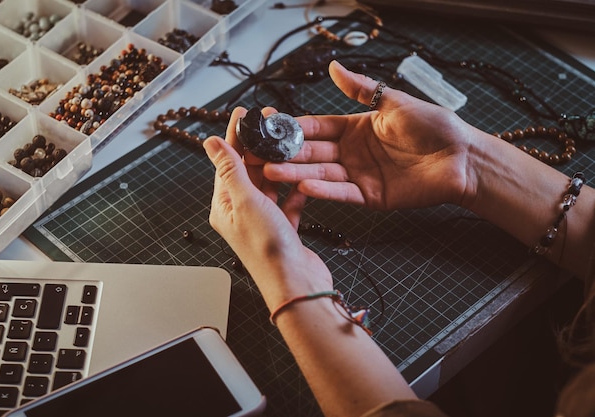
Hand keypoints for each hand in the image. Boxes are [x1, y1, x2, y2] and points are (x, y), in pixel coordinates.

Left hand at [203, 107, 332, 309]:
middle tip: (269, 119)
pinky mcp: (284, 228)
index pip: (227, 163)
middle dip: (258, 145)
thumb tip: (211, 142)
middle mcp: (242, 213)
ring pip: (270, 184)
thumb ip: (230, 170)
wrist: (296, 284)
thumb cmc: (267, 249)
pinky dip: (296, 189)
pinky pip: (289, 201)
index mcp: (225, 207)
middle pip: (248, 171)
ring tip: (287, 141)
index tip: (242, 113)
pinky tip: (304, 176)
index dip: (235, 136)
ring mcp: (264, 221)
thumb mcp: (245, 202)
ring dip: (278, 164)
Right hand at [264, 60, 478, 211]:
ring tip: (272, 174)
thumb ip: (361, 89)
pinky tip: (304, 186)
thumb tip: (334, 67)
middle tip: (260, 157)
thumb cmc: (434, 126)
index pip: (318, 127)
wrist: (462, 158)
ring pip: (322, 174)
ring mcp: (359, 176)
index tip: (271, 127)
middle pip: (314, 153)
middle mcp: (352, 153)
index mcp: (356, 128)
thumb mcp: (393, 102)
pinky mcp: (370, 197)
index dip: (295, 128)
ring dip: (297, 174)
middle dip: (287, 155)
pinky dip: (324, 191)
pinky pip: (343, 193)